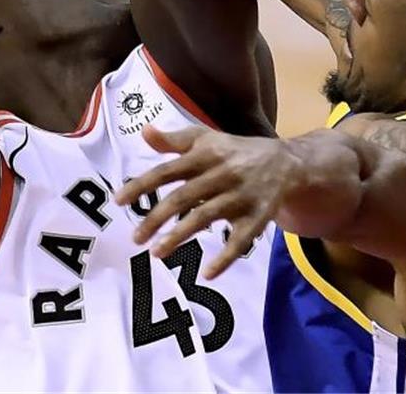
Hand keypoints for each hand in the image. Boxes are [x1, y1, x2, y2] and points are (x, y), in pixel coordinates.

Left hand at [115, 125, 302, 278]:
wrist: (286, 162)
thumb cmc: (235, 151)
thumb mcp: (207, 139)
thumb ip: (175, 140)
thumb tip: (144, 132)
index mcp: (206, 155)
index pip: (167, 171)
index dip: (143, 185)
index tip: (119, 201)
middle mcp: (222, 174)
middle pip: (184, 196)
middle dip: (157, 217)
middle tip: (135, 238)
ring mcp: (241, 196)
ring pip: (207, 216)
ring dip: (181, 236)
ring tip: (157, 253)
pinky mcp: (258, 216)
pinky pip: (240, 240)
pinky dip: (225, 258)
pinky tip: (208, 274)